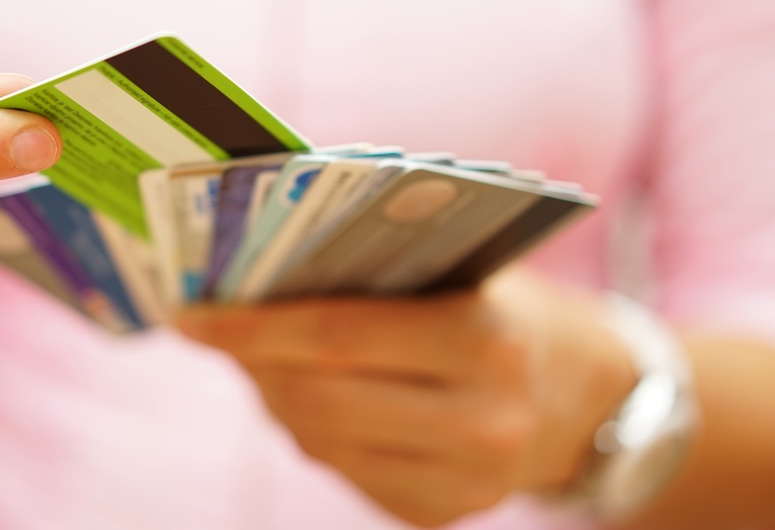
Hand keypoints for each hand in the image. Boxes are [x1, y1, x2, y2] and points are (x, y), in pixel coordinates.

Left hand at [176, 269, 637, 526]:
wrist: (584, 398)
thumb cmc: (501, 310)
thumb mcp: (459, 270)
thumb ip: (374, 269)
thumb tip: (255, 272)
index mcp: (486, 342)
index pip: (341, 335)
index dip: (254, 326)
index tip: (189, 312)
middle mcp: (484, 423)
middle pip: (321, 401)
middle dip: (255, 364)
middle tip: (216, 330)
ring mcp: (466, 485)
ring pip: (321, 442)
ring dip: (275, 397)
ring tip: (260, 356)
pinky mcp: (441, 515)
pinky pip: (343, 472)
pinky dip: (309, 431)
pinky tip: (306, 396)